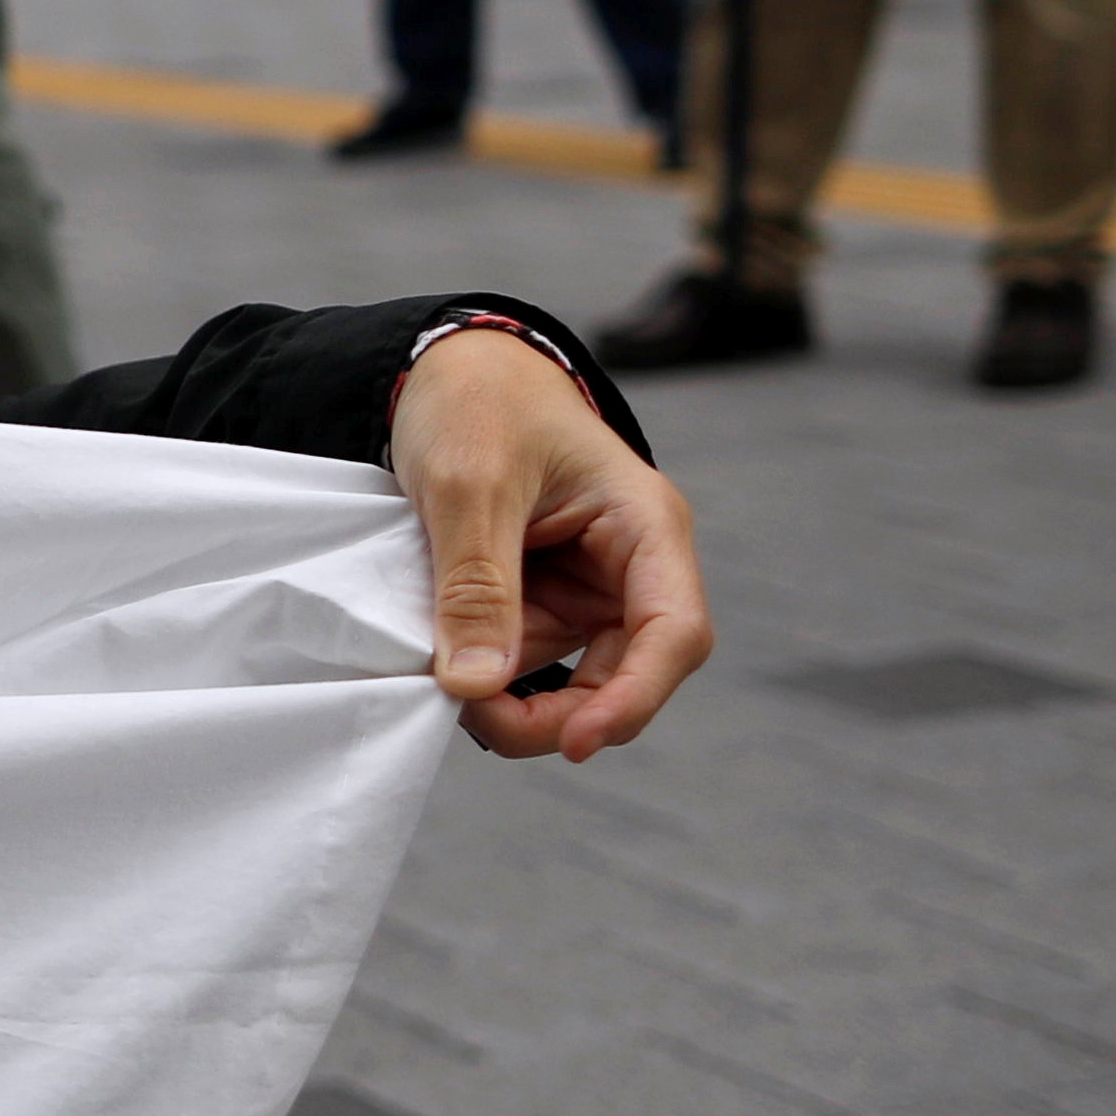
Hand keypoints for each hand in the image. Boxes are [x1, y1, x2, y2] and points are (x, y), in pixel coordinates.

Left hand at [390, 326, 711, 765]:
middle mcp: (630, 567)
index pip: (674, 631)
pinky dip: (489, 679)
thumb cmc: (476, 405)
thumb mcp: (469, 485)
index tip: (577, 743)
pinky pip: (525, 662)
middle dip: (558, 716)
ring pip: (571, 683)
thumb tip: (475, 684)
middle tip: (476, 722)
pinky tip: (445, 670)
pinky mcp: (542, 603)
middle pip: (626, 675)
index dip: (635, 698)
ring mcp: (587, 590)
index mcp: (645, 525)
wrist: (443, 371)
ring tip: (440, 681)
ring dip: (514, 703)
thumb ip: (476, 584)